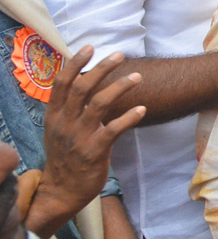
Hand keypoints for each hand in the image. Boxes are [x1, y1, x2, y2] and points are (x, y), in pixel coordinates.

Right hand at [28, 48, 144, 238]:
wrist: (62, 191)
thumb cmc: (66, 155)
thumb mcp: (59, 129)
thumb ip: (70, 107)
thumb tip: (83, 78)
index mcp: (54, 116)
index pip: (61, 84)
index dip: (75, 63)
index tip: (89, 47)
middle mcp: (64, 124)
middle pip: (82, 88)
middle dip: (101, 68)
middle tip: (119, 55)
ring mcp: (79, 138)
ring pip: (99, 104)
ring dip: (120, 87)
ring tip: (137, 77)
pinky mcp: (94, 152)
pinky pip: (113, 130)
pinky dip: (129, 117)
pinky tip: (142, 109)